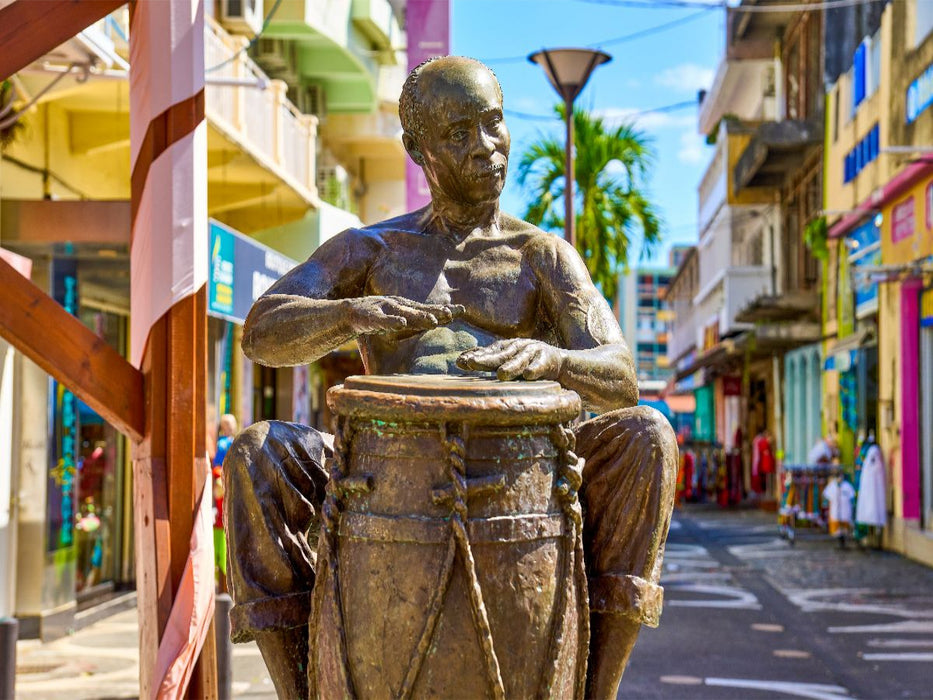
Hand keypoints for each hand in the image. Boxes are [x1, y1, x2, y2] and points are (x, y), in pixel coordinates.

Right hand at [348, 296, 464, 334]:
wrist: (347, 314)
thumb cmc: (376, 318)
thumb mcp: (398, 319)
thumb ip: (414, 321)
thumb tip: (437, 322)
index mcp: (406, 307)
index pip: (428, 309)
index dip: (444, 310)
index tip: (461, 310)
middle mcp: (398, 306)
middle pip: (420, 310)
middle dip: (436, 312)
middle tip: (452, 314)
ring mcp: (385, 310)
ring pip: (404, 314)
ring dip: (418, 317)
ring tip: (433, 321)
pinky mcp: (371, 317)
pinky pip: (382, 321)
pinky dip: (392, 322)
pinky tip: (401, 323)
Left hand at [457, 339, 562, 380]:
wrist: (560, 363)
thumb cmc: (528, 363)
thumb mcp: (507, 360)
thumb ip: (487, 361)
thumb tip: (460, 361)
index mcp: (506, 348)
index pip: (488, 352)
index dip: (476, 356)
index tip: (461, 362)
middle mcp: (518, 347)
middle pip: (501, 354)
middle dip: (487, 359)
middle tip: (473, 363)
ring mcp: (533, 352)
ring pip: (520, 359)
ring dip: (511, 366)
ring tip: (501, 374)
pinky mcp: (548, 359)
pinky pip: (540, 365)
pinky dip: (535, 369)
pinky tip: (529, 375)